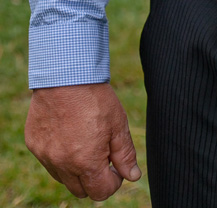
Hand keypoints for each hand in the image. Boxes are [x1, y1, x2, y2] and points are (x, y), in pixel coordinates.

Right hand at [25, 82, 140, 199]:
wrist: (65, 74)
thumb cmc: (95, 98)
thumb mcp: (118, 124)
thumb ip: (125, 154)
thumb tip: (133, 176)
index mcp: (86, 162)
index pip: (101, 192)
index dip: (113, 181)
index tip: (116, 165)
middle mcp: (63, 165)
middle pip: (81, 190)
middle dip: (95, 178)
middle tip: (102, 154)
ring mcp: (45, 156)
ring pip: (63, 178)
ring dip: (76, 169)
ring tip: (85, 141)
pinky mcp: (34, 144)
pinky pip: (49, 161)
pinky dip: (59, 155)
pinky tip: (68, 133)